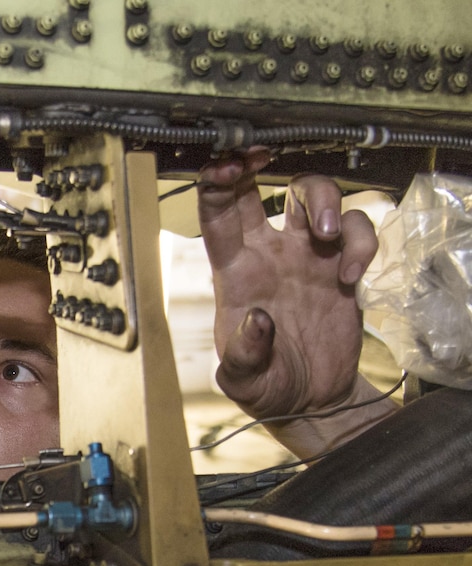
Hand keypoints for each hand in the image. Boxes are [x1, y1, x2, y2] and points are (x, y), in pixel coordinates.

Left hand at [198, 148, 388, 456]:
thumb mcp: (243, 379)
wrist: (310, 400)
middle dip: (259, 161)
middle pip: (262, 186)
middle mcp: (269, 253)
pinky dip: (359, 242)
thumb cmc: (266, 386)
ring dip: (325, 200)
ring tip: (327, 235)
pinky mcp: (340, 266)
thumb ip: (244, 354)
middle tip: (265, 153)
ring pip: (314, 194)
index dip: (218, 182)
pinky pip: (354, 230)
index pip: (219, 213)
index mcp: (235, 270)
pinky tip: (352, 275)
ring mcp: (306, 256)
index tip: (228, 165)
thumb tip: (256, 320)